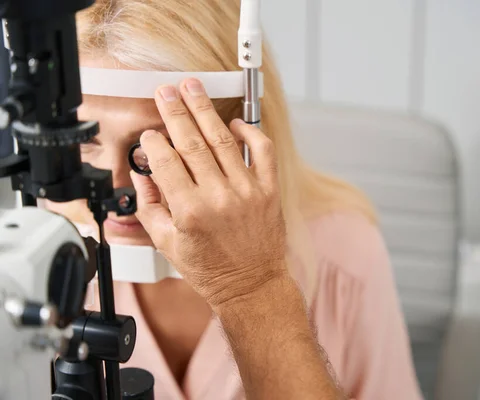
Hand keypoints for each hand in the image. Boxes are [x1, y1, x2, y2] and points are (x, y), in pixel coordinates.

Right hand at [130, 78, 287, 309]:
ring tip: (193, 88)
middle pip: (192, 142)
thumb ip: (149, 208)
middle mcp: (219, 197)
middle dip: (175, 111)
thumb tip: (142, 176)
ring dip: (205, 111)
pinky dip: (250, 132)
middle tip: (165, 90)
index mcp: (190, 211)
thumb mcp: (167, 244)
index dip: (154, 142)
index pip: (166, 162)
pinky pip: (262, 151)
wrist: (251, 284)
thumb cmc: (210, 269)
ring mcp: (247, 191)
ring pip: (223, 140)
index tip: (150, 134)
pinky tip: (235, 122)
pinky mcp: (268, 190)